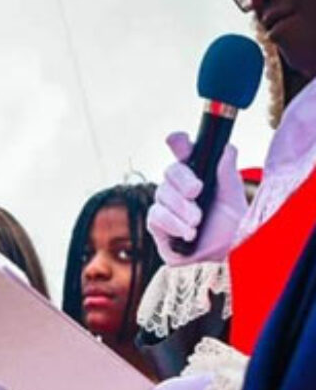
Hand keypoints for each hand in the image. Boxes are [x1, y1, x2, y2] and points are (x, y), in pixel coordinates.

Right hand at [147, 132, 245, 264]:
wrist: (226, 250)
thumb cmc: (230, 219)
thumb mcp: (233, 194)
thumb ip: (227, 172)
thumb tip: (227, 148)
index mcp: (195, 172)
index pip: (182, 151)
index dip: (178, 142)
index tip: (175, 139)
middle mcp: (176, 186)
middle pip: (169, 172)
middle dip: (183, 181)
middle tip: (197, 191)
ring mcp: (164, 205)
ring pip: (162, 196)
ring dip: (182, 209)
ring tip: (198, 222)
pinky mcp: (157, 227)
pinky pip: (156, 218)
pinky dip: (173, 224)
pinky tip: (188, 233)